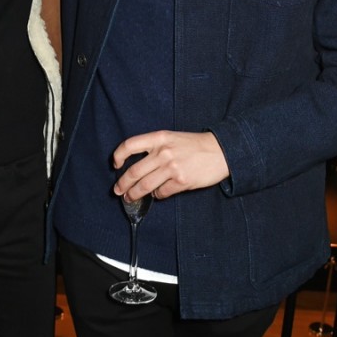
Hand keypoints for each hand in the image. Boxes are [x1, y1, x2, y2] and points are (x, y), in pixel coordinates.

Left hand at [113, 130, 229, 200]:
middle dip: (122, 184)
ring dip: (134, 194)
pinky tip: (157, 194)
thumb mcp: (172, 138)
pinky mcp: (181, 181)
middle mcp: (163, 152)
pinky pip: (161, 193)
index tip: (115, 165)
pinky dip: (157, 195)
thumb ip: (155, 148)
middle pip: (134, 172)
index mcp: (159, 138)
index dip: (118, 155)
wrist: (220, 151)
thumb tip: (138, 167)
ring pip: (144, 186)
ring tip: (130, 198)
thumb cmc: (195, 145)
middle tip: (118, 191)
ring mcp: (172, 167)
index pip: (130, 145)